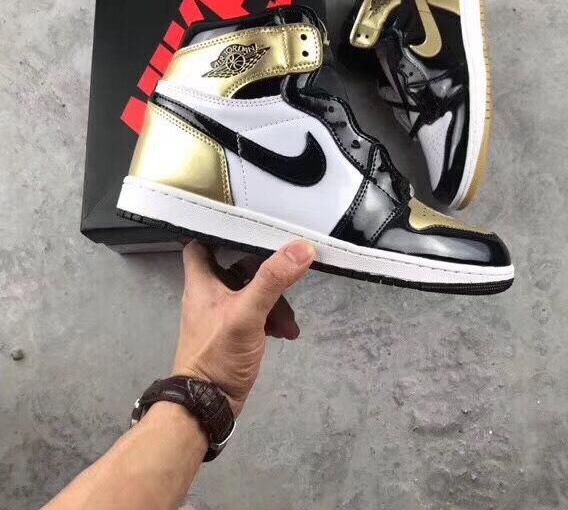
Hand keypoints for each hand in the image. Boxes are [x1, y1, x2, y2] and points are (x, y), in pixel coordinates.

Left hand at [172, 240, 314, 416]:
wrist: (209, 405)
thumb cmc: (217, 355)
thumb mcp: (247, 314)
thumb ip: (273, 280)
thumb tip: (301, 248)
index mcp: (202, 281)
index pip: (202, 242)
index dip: (221, 230)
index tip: (250, 224)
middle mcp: (210, 292)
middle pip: (240, 267)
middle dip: (268, 274)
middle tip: (289, 279)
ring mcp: (224, 313)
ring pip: (254, 292)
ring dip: (276, 303)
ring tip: (289, 324)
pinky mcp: (235, 331)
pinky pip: (258, 313)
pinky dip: (273, 319)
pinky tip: (286, 333)